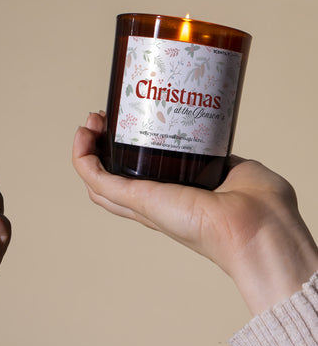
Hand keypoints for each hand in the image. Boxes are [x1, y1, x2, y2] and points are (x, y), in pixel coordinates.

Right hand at [73, 112, 317, 314]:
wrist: (261, 227)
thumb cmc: (262, 209)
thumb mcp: (239, 169)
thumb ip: (222, 155)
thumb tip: (217, 137)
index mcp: (180, 200)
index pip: (139, 178)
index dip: (125, 150)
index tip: (127, 119)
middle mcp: (158, 205)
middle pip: (112, 177)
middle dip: (101, 145)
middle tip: (103, 118)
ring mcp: (145, 204)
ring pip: (97, 180)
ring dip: (86, 150)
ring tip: (89, 123)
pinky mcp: (139, 200)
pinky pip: (97, 180)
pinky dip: (83, 159)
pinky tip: (83, 137)